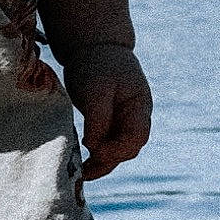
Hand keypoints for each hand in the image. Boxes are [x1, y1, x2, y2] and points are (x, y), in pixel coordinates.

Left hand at [62, 43, 152, 178]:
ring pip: (118, 150)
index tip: (94, 151)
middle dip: (108, 161)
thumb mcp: (95, 90)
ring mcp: (125, 120)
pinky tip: (81, 161)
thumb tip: (93, 148)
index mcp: (139, 106)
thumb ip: (97, 118)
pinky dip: (97, 154)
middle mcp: (136, 117)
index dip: (117, 150)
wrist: (94, 46)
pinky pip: (108, 144)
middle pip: (128, 148)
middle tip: (83, 170)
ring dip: (102, 162)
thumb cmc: (96, 64)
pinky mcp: (111, 122)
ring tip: (80, 173)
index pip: (136, 137)